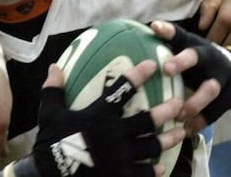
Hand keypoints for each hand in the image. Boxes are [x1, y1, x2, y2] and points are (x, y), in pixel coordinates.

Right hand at [33, 61, 185, 176]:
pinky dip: (154, 171)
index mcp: (99, 116)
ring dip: (169, 139)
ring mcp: (120, 158)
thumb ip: (53, 90)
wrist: (49, 173)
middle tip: (180, 103)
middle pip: (147, 121)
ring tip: (181, 132)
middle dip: (167, 110)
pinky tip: (162, 168)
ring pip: (152, 147)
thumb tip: (54, 67)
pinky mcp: (120, 176)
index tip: (152, 65)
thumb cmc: (51, 142)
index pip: (121, 90)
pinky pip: (143, 174)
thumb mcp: (49, 113)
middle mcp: (115, 135)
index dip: (137, 75)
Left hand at [151, 21, 230, 129]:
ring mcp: (221, 79)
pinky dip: (200, 122)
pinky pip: (214, 112)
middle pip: (198, 57)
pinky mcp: (227, 99)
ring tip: (178, 114)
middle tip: (166, 69)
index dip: (169, 31)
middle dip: (182, 62)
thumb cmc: (203, 61)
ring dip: (193, 102)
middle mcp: (210, 59)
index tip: (155, 28)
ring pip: (210, 89)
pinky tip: (186, 130)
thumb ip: (172, 41)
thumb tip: (151, 27)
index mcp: (196, 46)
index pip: (181, 35)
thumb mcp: (191, 48)